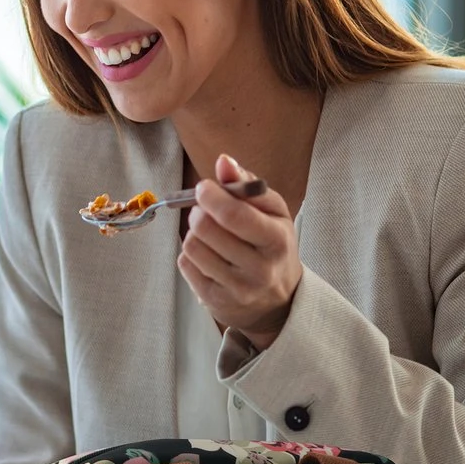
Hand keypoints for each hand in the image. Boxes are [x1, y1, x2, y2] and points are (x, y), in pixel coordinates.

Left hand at [178, 153, 301, 348]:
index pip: (234, 215)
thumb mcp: (273, 212)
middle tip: (206, 210)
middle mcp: (259, 269)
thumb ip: (248, 184)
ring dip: (194, 233)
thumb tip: (223, 161)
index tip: (205, 188)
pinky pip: (185, 265)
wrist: (279, 300)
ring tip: (208, 233)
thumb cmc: (273, 246)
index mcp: (276, 240)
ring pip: (191, 246)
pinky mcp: (215, 302)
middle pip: (205, 228)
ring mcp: (236, 289)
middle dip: (199, 211)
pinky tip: (207, 254)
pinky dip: (190, 253)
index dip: (211, 195)